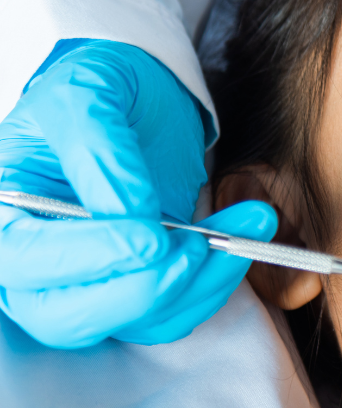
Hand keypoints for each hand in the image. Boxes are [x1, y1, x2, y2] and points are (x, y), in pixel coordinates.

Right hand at [0, 39, 276, 347]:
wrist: (142, 95)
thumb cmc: (98, 88)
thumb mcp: (87, 95)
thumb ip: (99, 151)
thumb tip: (130, 214)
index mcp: (4, 214)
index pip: (26, 261)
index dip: (89, 258)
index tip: (152, 237)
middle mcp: (35, 261)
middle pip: (69, 317)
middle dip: (145, 289)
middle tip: (199, 247)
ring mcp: (88, 280)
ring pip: (134, 320)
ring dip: (200, 282)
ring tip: (251, 224)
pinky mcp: (138, 283)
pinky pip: (173, 312)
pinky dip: (216, 282)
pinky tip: (245, 236)